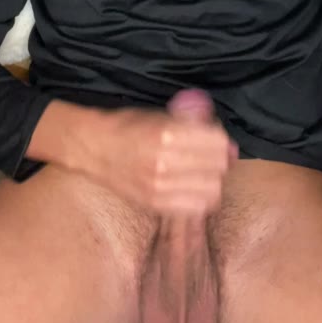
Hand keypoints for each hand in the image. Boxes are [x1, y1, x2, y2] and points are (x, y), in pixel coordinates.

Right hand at [75, 101, 238, 216]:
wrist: (94, 147)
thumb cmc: (128, 126)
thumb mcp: (161, 115)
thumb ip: (193, 125)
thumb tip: (227, 143)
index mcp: (167, 134)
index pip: (216, 142)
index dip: (221, 139)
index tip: (216, 138)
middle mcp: (165, 163)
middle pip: (217, 166)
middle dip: (220, 158)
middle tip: (211, 155)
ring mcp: (159, 187)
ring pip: (211, 189)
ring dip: (213, 179)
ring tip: (204, 172)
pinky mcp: (155, 204)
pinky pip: (195, 207)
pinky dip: (202, 198)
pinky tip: (195, 188)